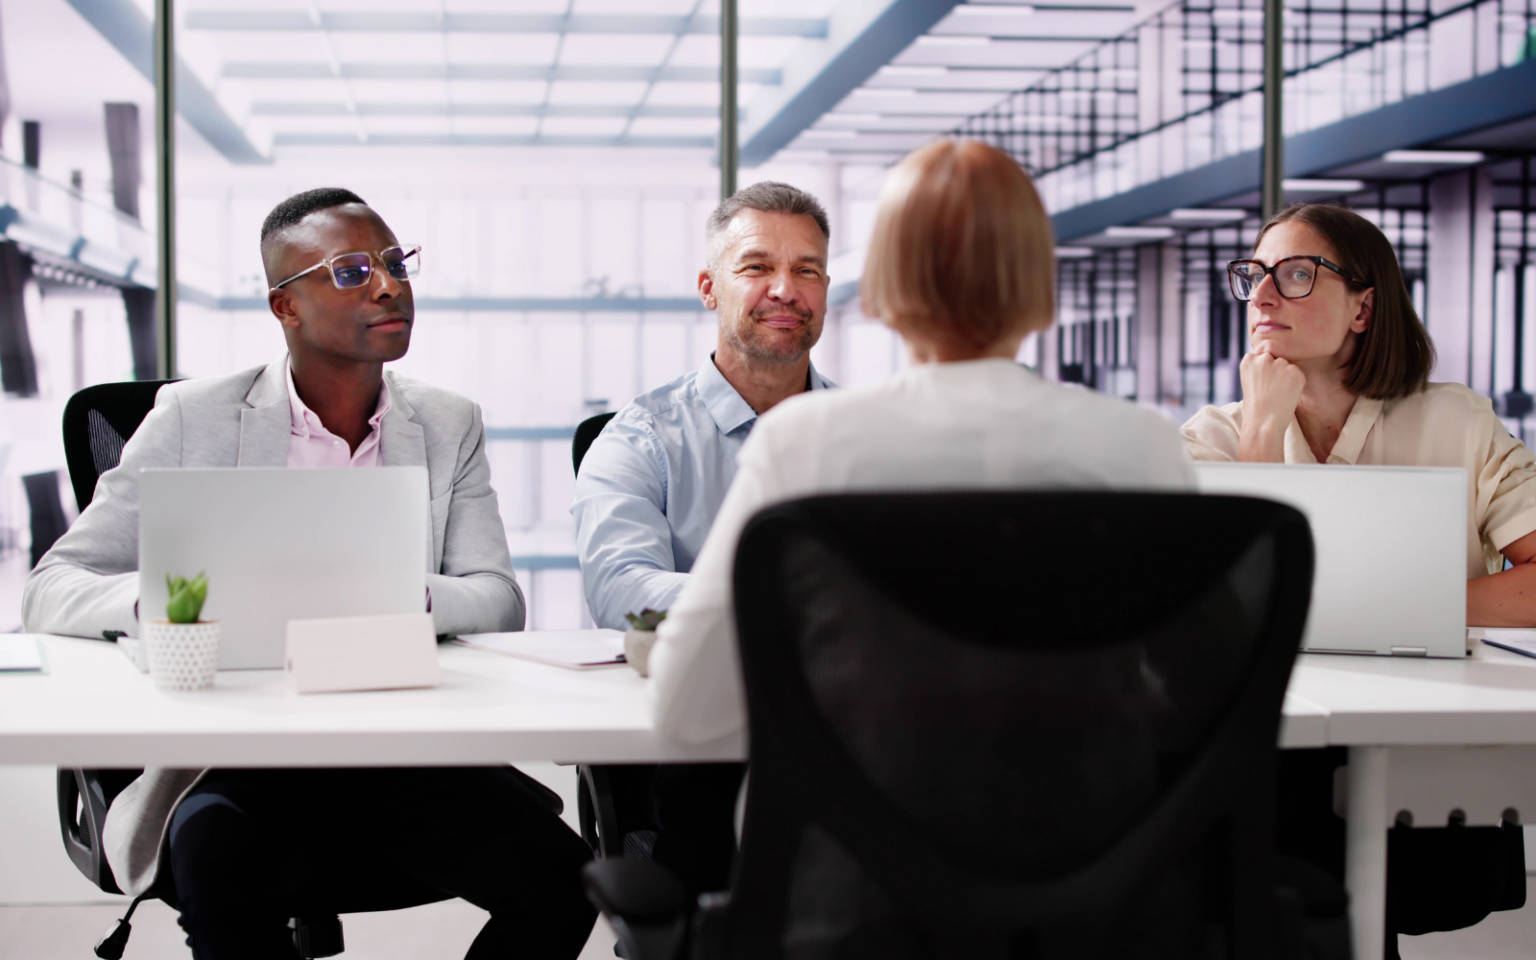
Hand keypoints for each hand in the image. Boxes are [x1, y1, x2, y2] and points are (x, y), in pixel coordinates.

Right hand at [1238, 343, 1302, 461]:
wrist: (1263, 422)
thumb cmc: (1255, 406)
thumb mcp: (1250, 381)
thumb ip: (1260, 368)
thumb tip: (1279, 361)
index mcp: (1249, 359)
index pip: (1262, 357)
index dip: (1264, 372)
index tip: (1261, 384)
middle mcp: (1264, 358)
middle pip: (1275, 359)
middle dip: (1276, 371)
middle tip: (1270, 391)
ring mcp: (1280, 363)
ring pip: (1287, 366)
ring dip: (1286, 377)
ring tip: (1278, 394)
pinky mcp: (1295, 371)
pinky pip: (1298, 374)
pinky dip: (1296, 384)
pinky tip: (1286, 395)